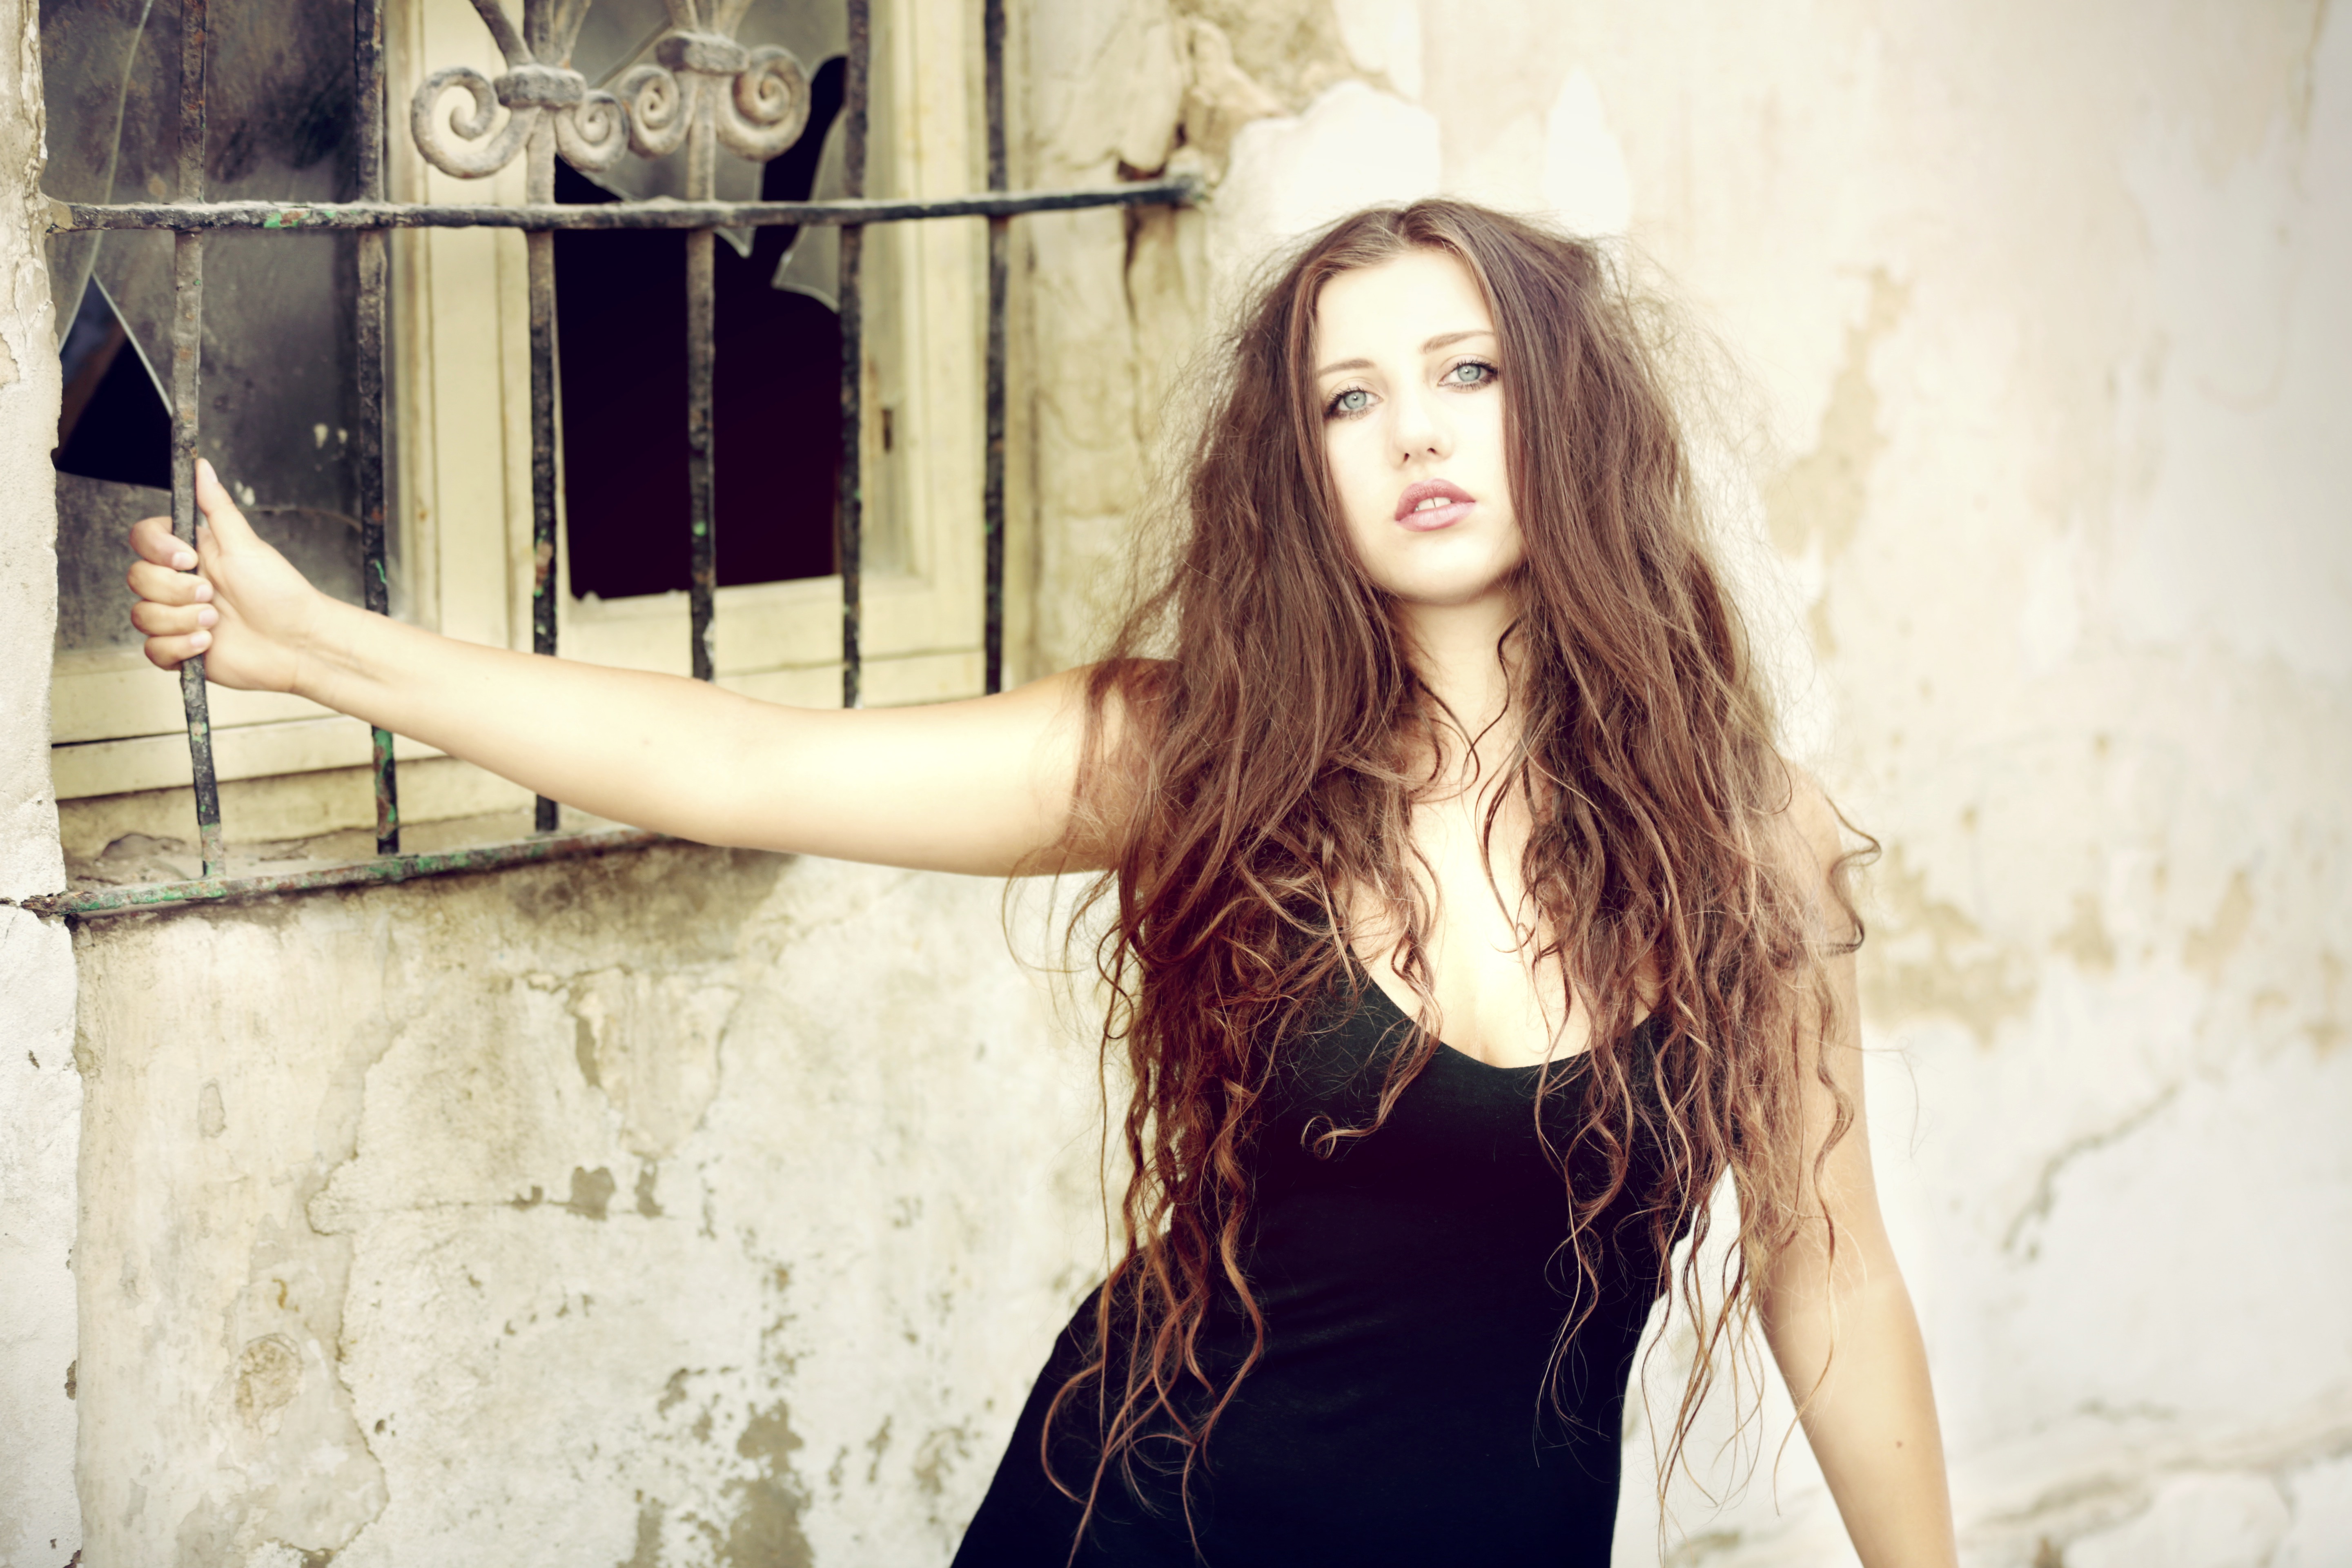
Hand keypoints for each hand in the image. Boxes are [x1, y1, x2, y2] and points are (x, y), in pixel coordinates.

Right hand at [127, 459, 330, 693]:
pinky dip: (179, 647)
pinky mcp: (180, 650)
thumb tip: (202, 467)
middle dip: (175, 590)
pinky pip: (153, 650)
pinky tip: (208, 642)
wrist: (298, 643)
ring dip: (181, 620)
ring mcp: (177, 617)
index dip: (157, 549)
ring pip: (143, 616)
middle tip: (211, 595)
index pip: (143, 540)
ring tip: (216, 622)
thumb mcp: (247, 545)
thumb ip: (218, 508)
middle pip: (138, 578)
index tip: (187, 559)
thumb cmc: (280, 593)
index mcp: (190, 554)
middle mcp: (178, 584)